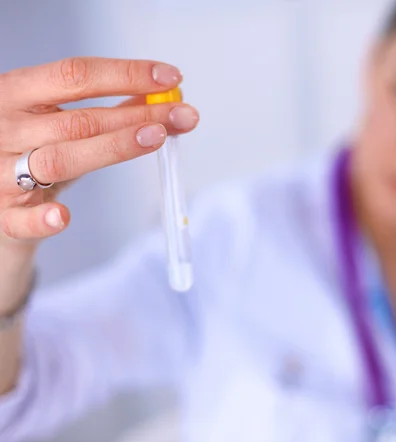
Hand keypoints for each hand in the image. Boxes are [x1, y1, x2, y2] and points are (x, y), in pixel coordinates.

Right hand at [0, 57, 198, 245]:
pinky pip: (20, 220)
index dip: (126, 74)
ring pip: (60, 160)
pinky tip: (64, 218)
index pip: (75, 75)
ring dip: (112, 148)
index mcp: (16, 93)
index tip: (170, 77)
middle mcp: (5, 128)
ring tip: (157, 137)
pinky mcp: (2, 216)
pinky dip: (42, 219)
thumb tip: (159, 96)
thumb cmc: (29, 152)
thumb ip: (104, 111)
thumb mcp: (58, 123)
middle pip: (79, 119)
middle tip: (183, 114)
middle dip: (138, 115)